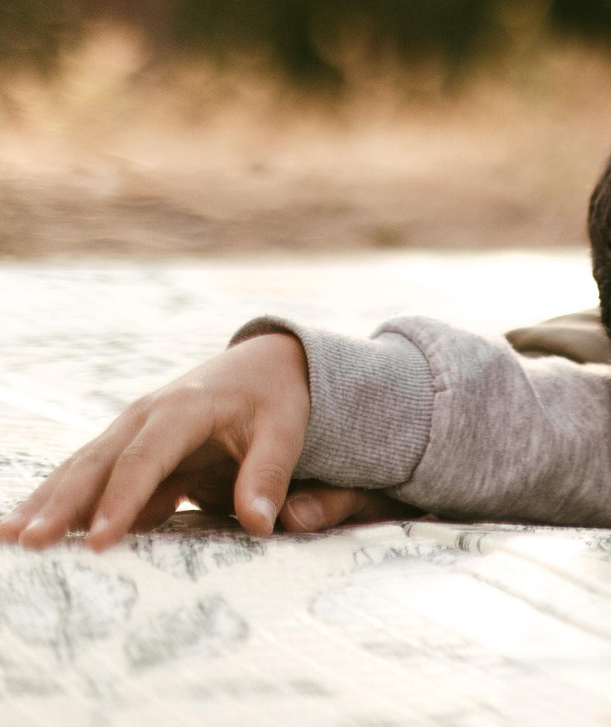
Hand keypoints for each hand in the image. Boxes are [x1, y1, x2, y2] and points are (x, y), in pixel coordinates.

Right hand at [1, 331, 313, 549]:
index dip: (121, 499)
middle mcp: (143, 416)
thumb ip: (269, 474)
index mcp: (183, 409)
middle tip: (29, 543)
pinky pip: (85, 474)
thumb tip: (260, 524)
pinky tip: (26, 526)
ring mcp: (127, 429)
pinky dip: (55, 499)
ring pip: (79, 469)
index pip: (144, 459)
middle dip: (60, 505)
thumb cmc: (275, 399)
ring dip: (43, 502)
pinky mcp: (123, 445)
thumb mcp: (285, 429)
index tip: (100, 539)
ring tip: (7, 538)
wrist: (263, 364)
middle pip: (95, 464)